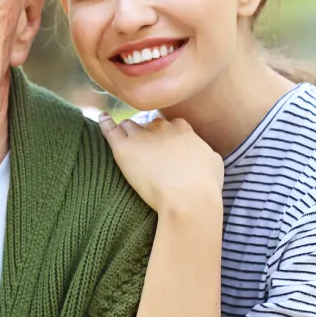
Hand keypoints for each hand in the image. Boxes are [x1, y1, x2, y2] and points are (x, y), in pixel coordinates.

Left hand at [98, 113, 222, 217]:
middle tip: (145, 150)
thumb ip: (203, 151)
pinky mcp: (124, 148)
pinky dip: (105, 123)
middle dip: (146, 134)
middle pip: (148, 123)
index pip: (169, 124)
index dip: (165, 134)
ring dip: (128, 132)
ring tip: (123, 138)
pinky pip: (110, 129)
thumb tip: (200, 152)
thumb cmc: (205, 186)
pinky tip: (102, 118)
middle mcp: (162, 127)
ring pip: (129, 125)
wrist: (189, 198)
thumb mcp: (213, 162)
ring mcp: (141, 136)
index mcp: (183, 129)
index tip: (163, 145)